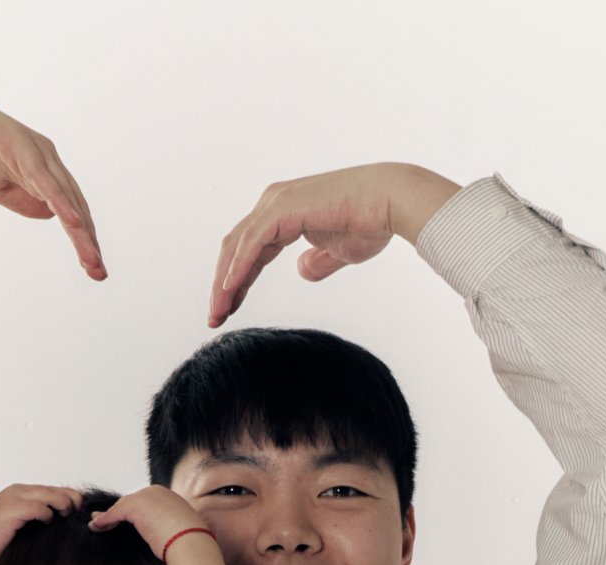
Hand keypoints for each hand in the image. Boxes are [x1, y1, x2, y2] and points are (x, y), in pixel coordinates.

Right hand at [0, 77, 105, 279]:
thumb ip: (24, 200)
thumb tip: (52, 215)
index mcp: (40, 169)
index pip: (70, 209)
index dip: (83, 239)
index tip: (93, 269)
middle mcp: (43, 157)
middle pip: (76, 204)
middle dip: (89, 241)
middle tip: (100, 274)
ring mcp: (32, 149)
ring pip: (65, 194)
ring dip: (81, 229)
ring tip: (92, 257)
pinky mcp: (16, 143)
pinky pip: (43, 178)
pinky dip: (60, 200)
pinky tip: (73, 223)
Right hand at [0, 484, 85, 564]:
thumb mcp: (19, 527)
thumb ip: (36, 521)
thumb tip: (59, 526)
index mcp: (20, 493)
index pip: (52, 490)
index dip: (70, 498)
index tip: (81, 512)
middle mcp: (18, 492)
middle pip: (55, 490)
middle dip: (72, 501)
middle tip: (82, 515)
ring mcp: (13, 499)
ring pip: (49, 495)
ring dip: (63, 506)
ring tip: (70, 519)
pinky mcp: (11, 511)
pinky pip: (38, 508)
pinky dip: (48, 516)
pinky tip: (50, 526)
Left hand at [89, 487, 239, 564]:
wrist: (191, 545)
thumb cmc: (189, 546)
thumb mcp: (179, 534)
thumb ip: (167, 530)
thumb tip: (160, 541)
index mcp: (170, 498)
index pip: (144, 503)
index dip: (130, 513)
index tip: (120, 521)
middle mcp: (158, 492)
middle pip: (131, 502)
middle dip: (116, 512)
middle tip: (101, 521)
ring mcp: (147, 496)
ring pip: (122, 506)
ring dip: (107, 517)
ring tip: (96, 526)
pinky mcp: (137, 505)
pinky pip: (115, 512)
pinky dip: (104, 520)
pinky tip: (96, 527)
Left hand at [208, 163, 458, 326]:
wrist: (391, 203)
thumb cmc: (370, 222)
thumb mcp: (338, 252)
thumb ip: (318, 262)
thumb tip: (302, 271)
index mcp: (283, 212)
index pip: (248, 251)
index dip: (236, 283)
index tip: (227, 312)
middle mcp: (274, 203)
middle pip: (235, 249)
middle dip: (222, 286)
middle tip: (214, 319)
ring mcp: (276, 202)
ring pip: (237, 247)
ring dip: (224, 283)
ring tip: (217, 314)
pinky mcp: (283, 209)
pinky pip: (252, 243)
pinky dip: (238, 268)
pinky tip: (229, 291)